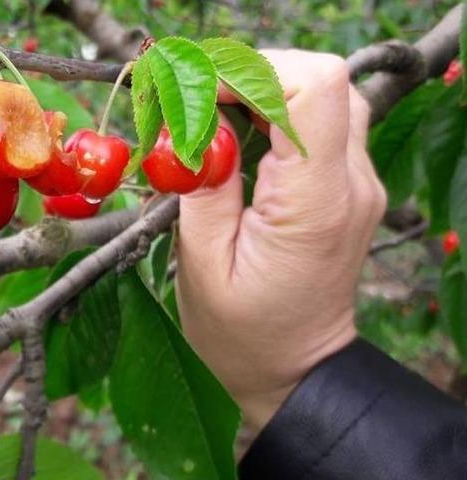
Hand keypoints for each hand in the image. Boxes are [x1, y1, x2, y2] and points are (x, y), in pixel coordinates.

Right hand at [175, 50, 386, 429]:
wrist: (294, 370)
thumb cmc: (242, 334)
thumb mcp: (202, 264)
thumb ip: (201, 184)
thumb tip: (187, 119)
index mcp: (315, 204)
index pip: (311, 89)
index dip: (249, 73)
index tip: (196, 94)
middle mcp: (350, 184)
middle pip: (320, 78)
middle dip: (249, 76)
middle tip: (194, 103)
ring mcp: (357, 183)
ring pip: (321, 93)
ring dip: (261, 92)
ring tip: (209, 117)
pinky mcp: (346, 186)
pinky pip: (318, 122)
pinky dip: (273, 112)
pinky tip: (234, 135)